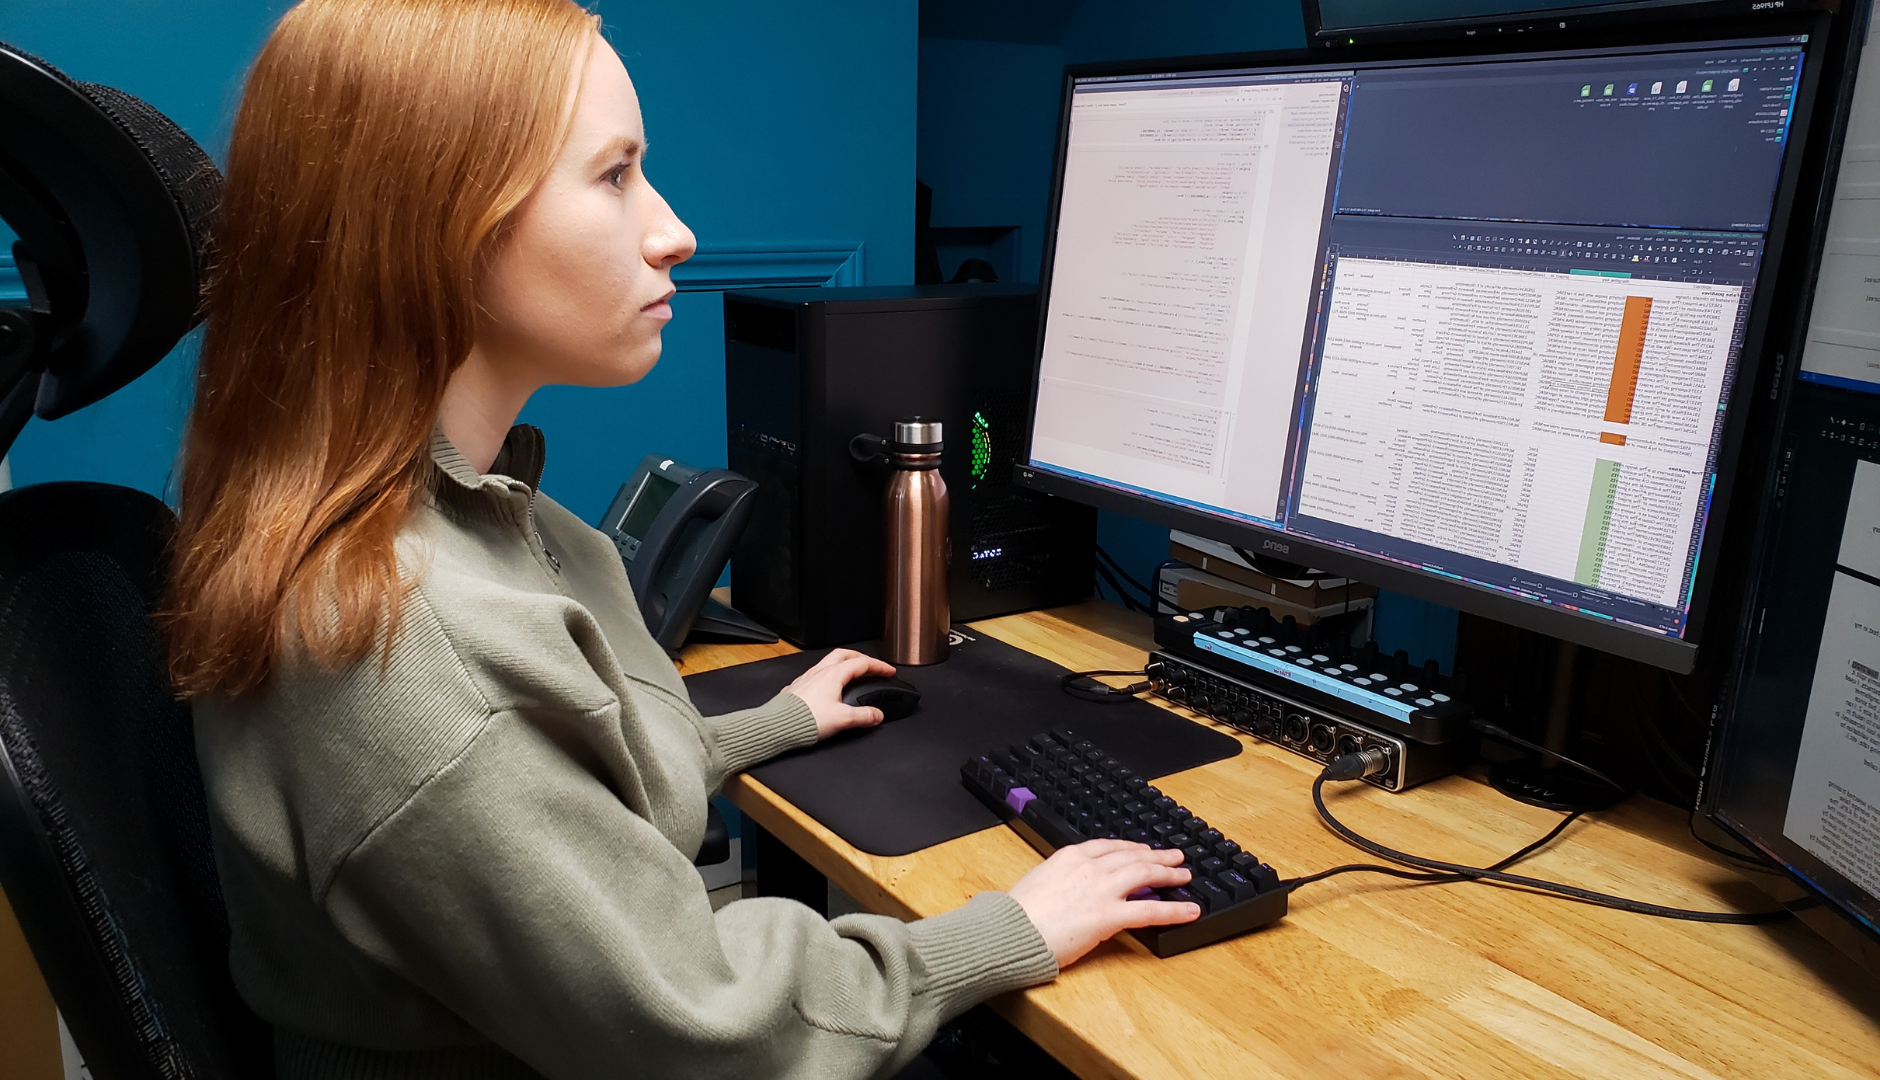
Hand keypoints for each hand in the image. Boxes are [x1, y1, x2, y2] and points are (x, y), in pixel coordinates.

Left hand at [782, 648, 897, 739]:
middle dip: (860, 657)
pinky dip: (828, 675)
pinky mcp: (798, 687)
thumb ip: (864, 716)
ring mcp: (807, 678)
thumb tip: (876, 715)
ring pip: (828, 662)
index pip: (862, 663)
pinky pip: (816, 674)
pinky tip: (827, 686)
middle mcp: (819, 672)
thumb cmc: (806, 719)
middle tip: (870, 665)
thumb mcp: (843, 719)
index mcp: (834, 675)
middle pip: (844, 655)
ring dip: (843, 663)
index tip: (888, 671)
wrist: (779, 725)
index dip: (879, 666)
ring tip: (850, 673)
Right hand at [1007, 840, 1198, 967]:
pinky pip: (1150, 911)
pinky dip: (1174, 910)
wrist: (1009, 930)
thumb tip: (1069, 887)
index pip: (1109, 846)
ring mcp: (1101, 890)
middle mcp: (1089, 867)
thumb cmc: (1016, 913)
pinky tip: (1190, 911)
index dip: (1131, 847)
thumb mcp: (1038, 881)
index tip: (1143, 849)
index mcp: (1070, 856)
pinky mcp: (1109, 916)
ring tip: (1185, 876)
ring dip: (1169, 874)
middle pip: (1133, 856)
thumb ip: (1059, 878)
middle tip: (1175, 857)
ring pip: (1145, 874)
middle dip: (1157, 856)